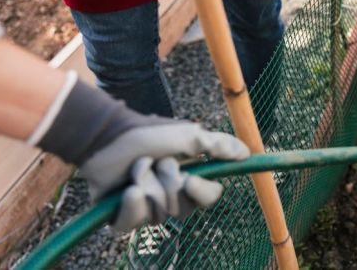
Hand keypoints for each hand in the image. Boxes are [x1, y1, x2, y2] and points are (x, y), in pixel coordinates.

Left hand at [33, 78, 249, 230]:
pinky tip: (125, 190)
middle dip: (168, 182)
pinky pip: (132, 224)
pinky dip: (129, 204)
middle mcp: (169, 195)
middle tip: (157, 162)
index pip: (209, 197)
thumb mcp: (190, 135)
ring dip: (147, 185)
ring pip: (157, 215)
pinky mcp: (121, 217)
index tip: (190, 178)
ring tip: (136, 168)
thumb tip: (247, 153)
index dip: (201, 191)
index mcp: (189, 177)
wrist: (109, 135)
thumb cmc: (149, 133)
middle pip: (182, 209)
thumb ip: (219, 145)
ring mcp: (146, 207)